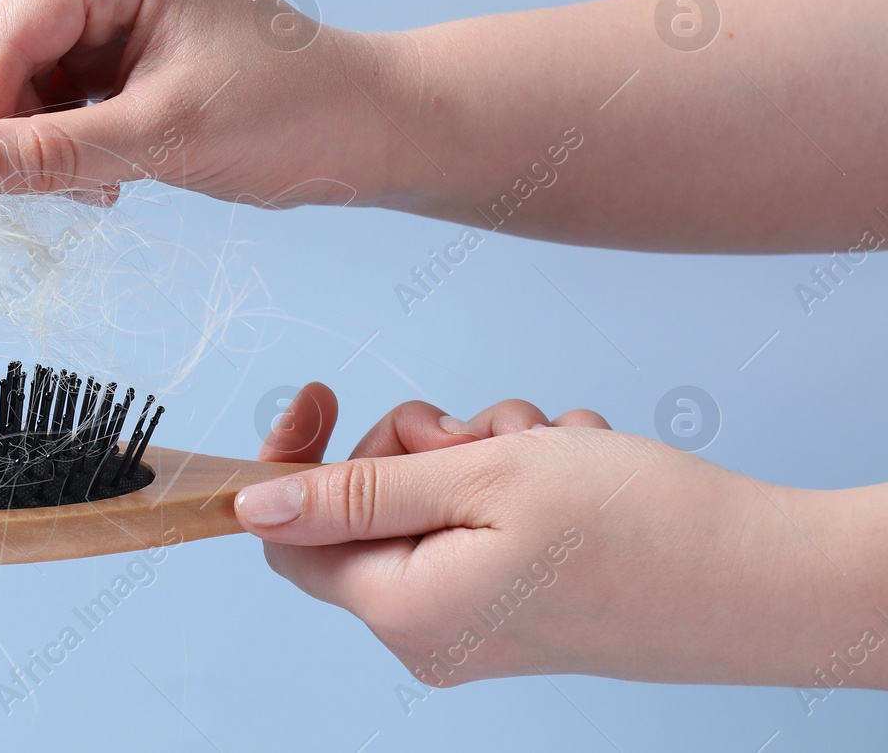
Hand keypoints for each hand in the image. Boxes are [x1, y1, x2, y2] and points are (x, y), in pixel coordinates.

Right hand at [0, 0, 393, 209]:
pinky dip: (64, 152)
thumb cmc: (295, 115)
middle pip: (6, 57)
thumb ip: (48, 154)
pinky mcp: (124, 55)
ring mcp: (115, 11)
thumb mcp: (163, 138)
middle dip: (1, 134)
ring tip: (86, 197)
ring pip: (25, 88)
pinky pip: (58, 106)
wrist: (373, 134)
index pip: (12, 32)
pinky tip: (101, 187)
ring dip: (35, 150)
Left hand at [237, 384, 885, 688]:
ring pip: (434, 498)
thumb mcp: (481, 481)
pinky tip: (579, 470)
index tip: (322, 391)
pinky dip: (524, 477)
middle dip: (417, 444)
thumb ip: (358, 491)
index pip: (292, 535)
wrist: (770, 580)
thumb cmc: (639, 530)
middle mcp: (434, 630)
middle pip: (367, 506)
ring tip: (549, 450)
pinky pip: (487, 518)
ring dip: (483, 452)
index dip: (297, 457)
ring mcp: (483, 621)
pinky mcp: (526, 603)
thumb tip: (252, 506)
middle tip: (481, 433)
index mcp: (404, 610)